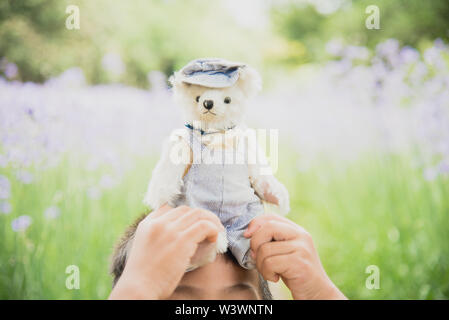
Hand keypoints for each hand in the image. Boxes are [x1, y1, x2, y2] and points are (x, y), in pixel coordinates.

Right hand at [109, 205, 223, 299]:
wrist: (138, 289)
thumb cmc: (143, 277)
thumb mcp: (144, 249)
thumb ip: (157, 238)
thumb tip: (178, 238)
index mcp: (147, 224)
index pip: (169, 208)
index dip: (185, 215)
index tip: (193, 225)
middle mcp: (158, 223)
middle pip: (186, 210)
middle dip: (201, 216)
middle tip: (211, 226)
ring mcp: (170, 230)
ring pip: (197, 215)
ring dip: (211, 221)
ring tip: (217, 231)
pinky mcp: (181, 240)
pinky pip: (204, 226)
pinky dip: (213, 229)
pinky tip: (214, 238)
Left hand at [244, 214, 345, 299]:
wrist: (317, 292)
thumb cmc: (295, 273)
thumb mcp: (284, 252)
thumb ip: (272, 240)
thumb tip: (248, 235)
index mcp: (297, 230)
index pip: (271, 217)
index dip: (255, 224)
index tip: (247, 236)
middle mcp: (301, 235)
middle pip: (267, 228)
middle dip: (255, 244)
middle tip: (258, 258)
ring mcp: (301, 248)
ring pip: (265, 249)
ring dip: (261, 265)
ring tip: (270, 272)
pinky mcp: (299, 263)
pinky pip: (270, 263)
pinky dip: (267, 273)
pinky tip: (275, 278)